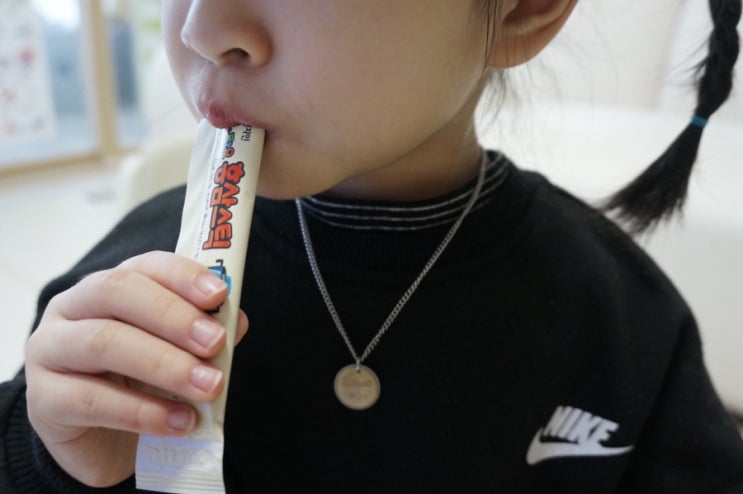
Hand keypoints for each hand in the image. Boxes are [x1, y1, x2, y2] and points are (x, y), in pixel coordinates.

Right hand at [25, 251, 248, 487]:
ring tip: (208, 387)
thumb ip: (203, 334)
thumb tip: (237, 322)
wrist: (106, 445)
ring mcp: (49, 351)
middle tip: (215, 343)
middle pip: (117, 292)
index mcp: (109, 287)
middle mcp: (72, 308)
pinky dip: (143, 412)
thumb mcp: (178, 354)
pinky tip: (180, 422)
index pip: (144, 266)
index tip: (219, 295)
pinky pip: (92, 401)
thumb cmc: (143, 385)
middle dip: (172, 315)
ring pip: (102, 342)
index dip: (182, 276)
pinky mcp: (43, 401)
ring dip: (164, 364)